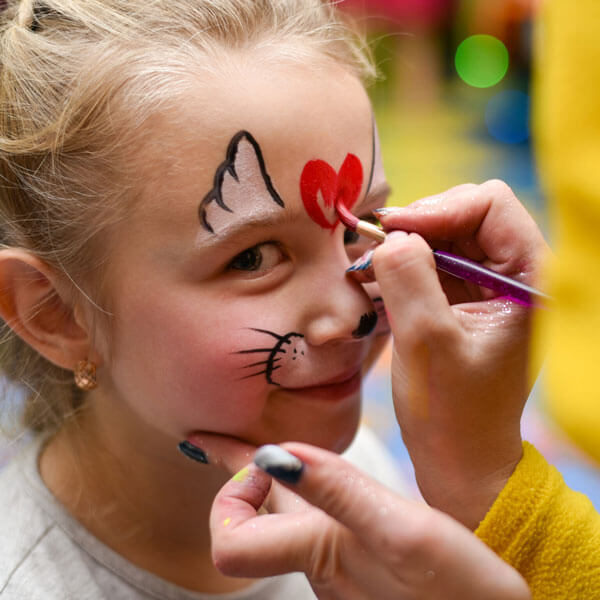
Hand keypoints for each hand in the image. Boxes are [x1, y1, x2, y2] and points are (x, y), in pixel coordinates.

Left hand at [201, 437, 530, 599]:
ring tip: (247, 447)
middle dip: (231, 475)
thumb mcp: (401, 532)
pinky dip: (303, 488)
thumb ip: (339, 494)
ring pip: (284, 515)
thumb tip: (276, 458)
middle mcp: (321, 559)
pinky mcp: (366, 557)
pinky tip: (312, 474)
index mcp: (320, 551)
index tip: (259, 457)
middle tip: (205, 438)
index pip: (232, 541)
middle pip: (255, 517)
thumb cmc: (458, 589)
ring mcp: (342, 561)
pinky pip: (317, 517)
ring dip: (265, 478)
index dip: (230, 498)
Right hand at [368, 180, 549, 527]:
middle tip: (372, 248)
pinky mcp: (464, 303)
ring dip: (403, 249)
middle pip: (464, 215)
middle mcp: (515, 276)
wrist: (459, 461)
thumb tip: (390, 235)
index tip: (391, 232)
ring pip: (443, 239)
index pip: (490, 204)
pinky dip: (401, 269)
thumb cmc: (452, 412)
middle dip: (416, 228)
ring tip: (366, 268)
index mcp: (530, 280)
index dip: (438, 209)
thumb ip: (409, 276)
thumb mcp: (426, 340)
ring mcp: (488, 289)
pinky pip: (431, 265)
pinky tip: (374, 282)